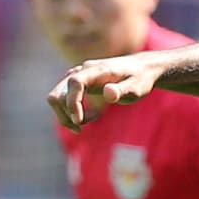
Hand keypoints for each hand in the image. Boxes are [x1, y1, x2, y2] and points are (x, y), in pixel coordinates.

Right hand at [47, 54, 162, 131]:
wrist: (141, 69)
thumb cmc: (140, 79)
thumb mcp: (136, 88)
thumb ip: (122, 90)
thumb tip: (108, 94)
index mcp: (97, 70)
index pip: (75, 82)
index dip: (73, 102)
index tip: (79, 122)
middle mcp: (82, 70)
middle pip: (58, 93)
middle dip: (65, 115)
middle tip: (81, 129)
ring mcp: (77, 76)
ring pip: (57, 97)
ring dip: (67, 115)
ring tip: (87, 123)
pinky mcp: (78, 83)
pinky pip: (65, 99)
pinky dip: (73, 112)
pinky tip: (93, 116)